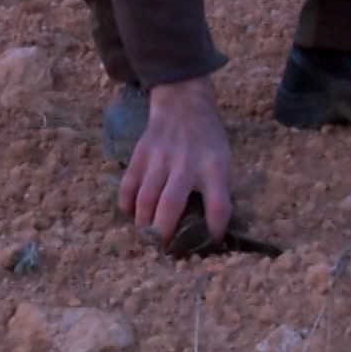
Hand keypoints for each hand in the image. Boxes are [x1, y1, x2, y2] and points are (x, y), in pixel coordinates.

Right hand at [118, 76, 232, 245]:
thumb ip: (218, 188)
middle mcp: (185, 163)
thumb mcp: (224, 159)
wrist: (182, 104)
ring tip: (147, 235)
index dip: (215, 228)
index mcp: (213, 167)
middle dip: (164, 232)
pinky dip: (127, 205)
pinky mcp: (140, 154)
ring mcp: (159, 158)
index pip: (218, 204)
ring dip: (144, 222)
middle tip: (163, 247)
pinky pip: (128, 185)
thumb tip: (211, 226)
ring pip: (145, 198)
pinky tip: (131, 215)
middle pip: (171, 204)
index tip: (213, 241)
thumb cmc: (207, 139)